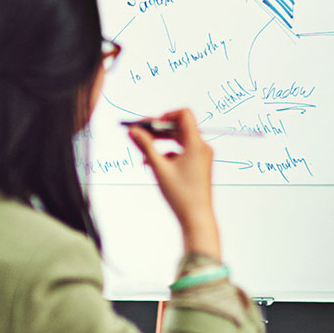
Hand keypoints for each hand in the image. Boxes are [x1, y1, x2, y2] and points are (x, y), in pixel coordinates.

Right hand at [128, 109, 220, 259]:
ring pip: (178, 140)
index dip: (165, 116)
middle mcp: (202, 147)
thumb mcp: (159, 168)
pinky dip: (167, 154)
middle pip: (179, 127)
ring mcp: (201, 157)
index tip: (149, 125)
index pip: (183, 115)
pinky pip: (182, 152)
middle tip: (137, 132)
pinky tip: (151, 164)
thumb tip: (132, 130)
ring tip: (142, 152)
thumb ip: (145, 146)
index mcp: (196, 144)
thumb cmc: (180, 194)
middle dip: (157, 129)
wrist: (197, 218)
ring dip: (160, 143)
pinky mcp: (198, 166)